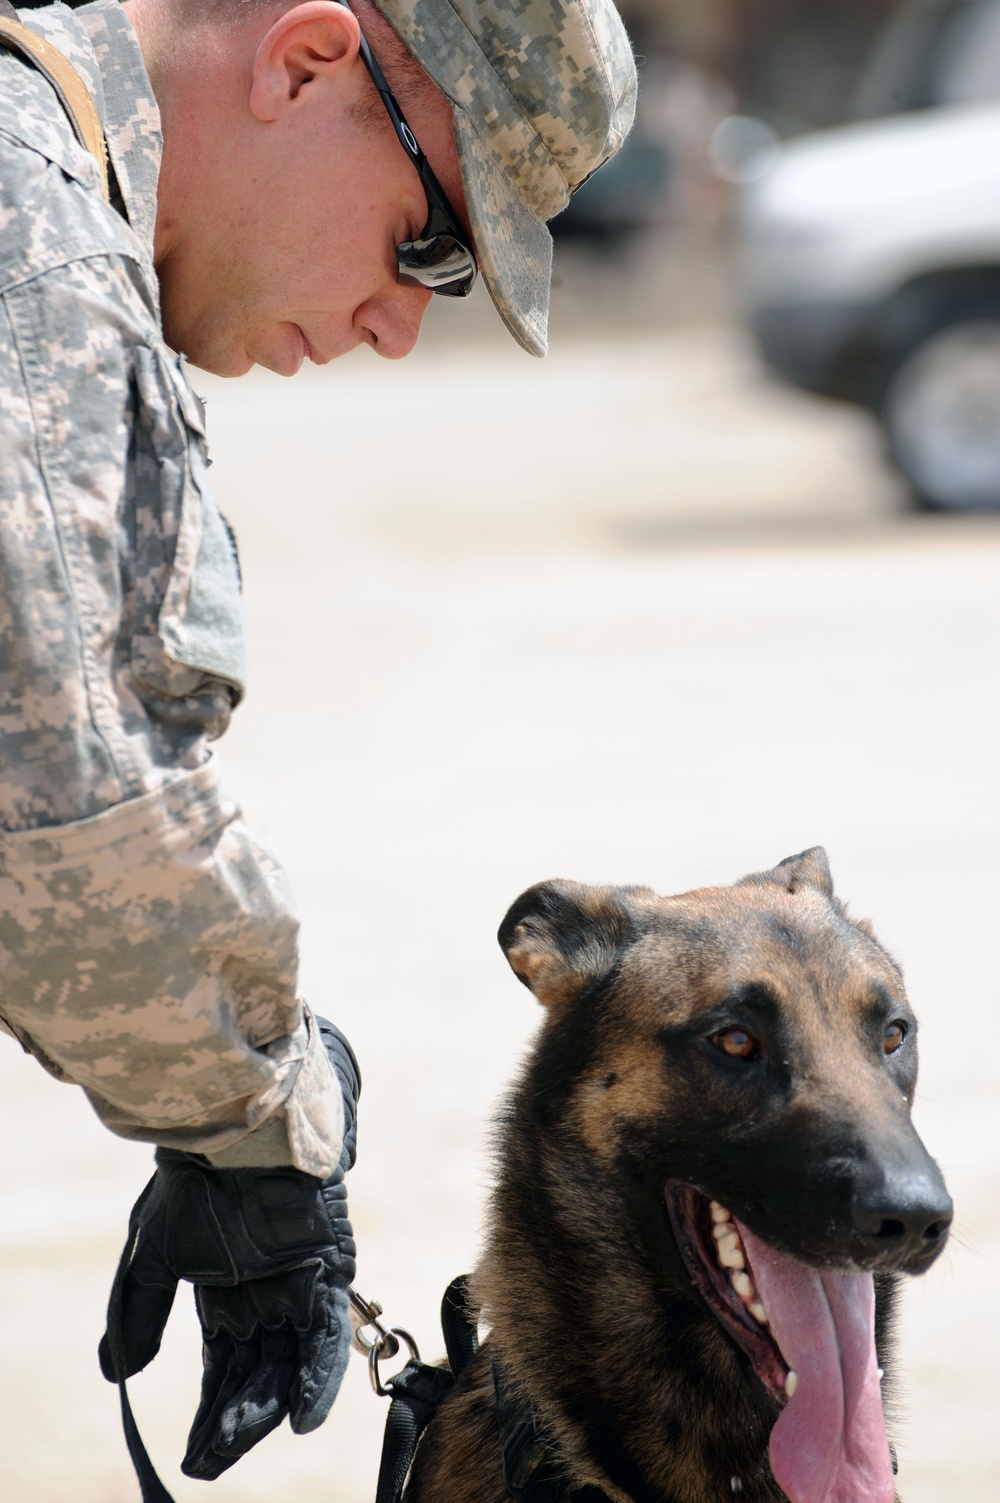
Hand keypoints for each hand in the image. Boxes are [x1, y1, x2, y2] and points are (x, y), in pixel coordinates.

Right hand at [99, 1019, 359, 1479]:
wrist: (235, 1132)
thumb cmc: (193, 1183)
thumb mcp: (152, 1251)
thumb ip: (141, 1310)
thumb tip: (119, 1373)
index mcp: (227, 1294)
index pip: (224, 1368)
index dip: (213, 1412)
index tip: (197, 1457)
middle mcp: (266, 1296)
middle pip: (257, 1373)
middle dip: (237, 1420)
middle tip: (214, 1461)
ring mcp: (299, 1284)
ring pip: (290, 1361)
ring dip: (271, 1405)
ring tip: (245, 1440)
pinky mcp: (328, 1269)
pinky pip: (328, 1333)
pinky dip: (318, 1376)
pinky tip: (303, 1416)